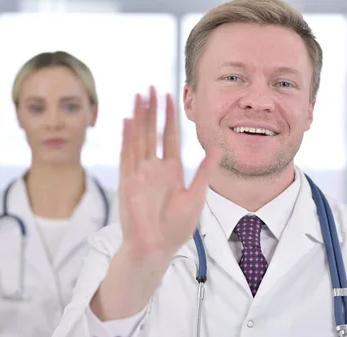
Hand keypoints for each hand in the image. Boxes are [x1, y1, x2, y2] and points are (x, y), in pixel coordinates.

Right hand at [119, 86, 220, 261]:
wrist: (156, 248)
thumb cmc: (176, 227)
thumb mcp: (197, 195)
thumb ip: (205, 171)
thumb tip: (219, 149)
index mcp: (172, 170)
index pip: (170, 136)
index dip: (170, 117)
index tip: (171, 96)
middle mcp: (154, 168)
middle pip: (152, 132)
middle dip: (152, 110)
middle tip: (152, 87)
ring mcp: (140, 174)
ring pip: (139, 139)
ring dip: (139, 118)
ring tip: (139, 97)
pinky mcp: (128, 183)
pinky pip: (127, 156)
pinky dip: (127, 139)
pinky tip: (128, 121)